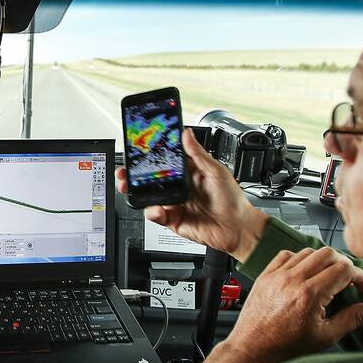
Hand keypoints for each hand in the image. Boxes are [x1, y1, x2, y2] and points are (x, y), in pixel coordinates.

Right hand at [116, 128, 268, 260]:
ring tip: (132, 189)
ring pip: (148, 197)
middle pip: (150, 180)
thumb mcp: (215, 170)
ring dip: (137, 193)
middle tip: (125, 173)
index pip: (163, 161)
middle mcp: (178, 187)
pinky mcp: (172, 220)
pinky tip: (158, 209)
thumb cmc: (232, 199)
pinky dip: (152, 212)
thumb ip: (197, 153)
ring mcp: (174, 204)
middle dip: (133, 176)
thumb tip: (186, 133)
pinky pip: (155, 215)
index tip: (136, 151)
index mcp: (187, 172)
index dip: (149, 157)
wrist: (237, 228)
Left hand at [203, 246, 362, 362]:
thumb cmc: (288, 347)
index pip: (345, 269)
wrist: (252, 349)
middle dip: (345, 266)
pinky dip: (300, 260)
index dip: (361, 277)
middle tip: (347, 283)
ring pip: (309, 252)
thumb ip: (356, 317)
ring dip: (323, 262)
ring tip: (327, 280)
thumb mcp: (327, 335)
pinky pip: (287, 255)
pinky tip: (305, 275)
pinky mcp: (265, 275)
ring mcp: (277, 275)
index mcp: (310, 294)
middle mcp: (293, 280)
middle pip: (329, 254)